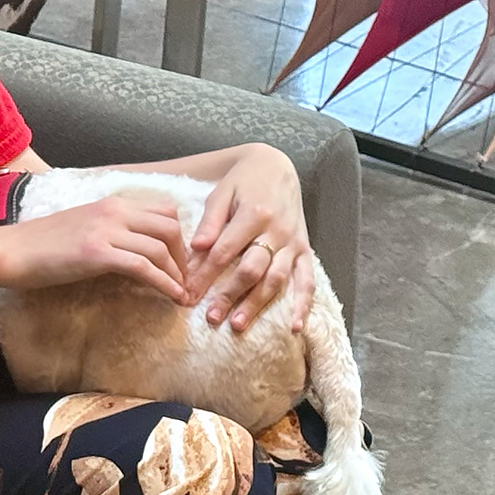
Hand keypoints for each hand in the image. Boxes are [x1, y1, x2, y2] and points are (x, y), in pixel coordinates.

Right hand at [0, 194, 190, 302]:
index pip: (164, 209)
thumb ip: (111, 231)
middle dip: (183, 256)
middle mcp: (112, 210)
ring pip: (161, 246)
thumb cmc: (41, 244)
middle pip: (170, 226)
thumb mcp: (83, 227)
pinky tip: (171, 297)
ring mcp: (104, 230)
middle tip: (184, 280)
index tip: (179, 261)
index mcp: (111, 203)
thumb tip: (137, 250)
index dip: (179, 236)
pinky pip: (143, 266)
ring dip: (177, 274)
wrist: (10, 251)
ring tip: (180, 294)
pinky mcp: (96, 253)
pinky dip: (164, 283)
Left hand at [185, 144, 313, 331]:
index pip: (224, 252)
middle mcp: (277, 231)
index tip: (187, 294)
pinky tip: (294, 327)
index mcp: (254, 214)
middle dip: (229, 295)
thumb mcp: (221, 193)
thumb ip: (210, 221)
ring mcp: (293, 243)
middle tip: (210, 317)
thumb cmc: (243, 182)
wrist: (276, 168)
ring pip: (276, 279)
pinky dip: (303, 305)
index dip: (204, 275)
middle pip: (251, 270)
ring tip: (237, 325)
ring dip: (257, 304)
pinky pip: (307, 280)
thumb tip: (196, 248)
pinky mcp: (304, 250)